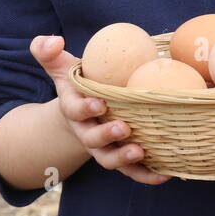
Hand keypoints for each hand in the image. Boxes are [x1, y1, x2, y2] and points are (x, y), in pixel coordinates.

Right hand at [30, 35, 172, 184]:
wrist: (86, 111)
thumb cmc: (78, 84)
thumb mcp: (62, 66)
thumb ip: (48, 52)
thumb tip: (54, 40)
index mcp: (73, 109)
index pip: (74, 110)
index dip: (85, 108)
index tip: (99, 103)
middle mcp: (86, 131)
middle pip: (92, 139)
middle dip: (106, 135)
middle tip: (123, 127)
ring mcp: (103, 147)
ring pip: (109, 159)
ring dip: (123, 158)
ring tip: (140, 151)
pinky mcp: (120, 158)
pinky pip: (132, 171)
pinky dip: (146, 175)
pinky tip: (166, 173)